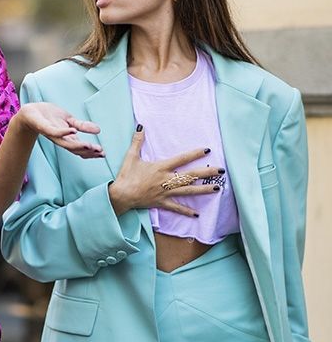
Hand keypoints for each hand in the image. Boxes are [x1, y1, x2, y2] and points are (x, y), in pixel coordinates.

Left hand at [17, 103, 103, 158]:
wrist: (30, 112)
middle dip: (88, 151)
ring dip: (78, 145)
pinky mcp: (44, 127)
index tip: (103, 153)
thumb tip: (98, 130)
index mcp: (67, 138)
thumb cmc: (49, 117)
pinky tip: (73, 131)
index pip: (80, 148)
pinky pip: (54, 132)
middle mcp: (60, 139)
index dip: (91, 152)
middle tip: (100, 152)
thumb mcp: (69, 119)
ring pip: (66, 143)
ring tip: (90, 145)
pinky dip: (64, 133)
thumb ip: (82, 126)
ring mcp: (52, 134)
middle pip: (75, 149)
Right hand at [108, 125, 223, 215]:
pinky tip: (196, 214)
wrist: (121, 195)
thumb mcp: (131, 156)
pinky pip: (176, 208)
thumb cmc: (126, 176)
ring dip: (203, 190)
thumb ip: (137, 141)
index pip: (182, 159)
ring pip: (188, 191)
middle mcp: (166, 180)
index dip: (195, 154)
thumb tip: (140, 126)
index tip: (207, 150)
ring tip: (217, 188)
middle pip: (190, 176)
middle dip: (206, 173)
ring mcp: (165, 193)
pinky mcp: (161, 203)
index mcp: (161, 168)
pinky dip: (186, 211)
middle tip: (221, 171)